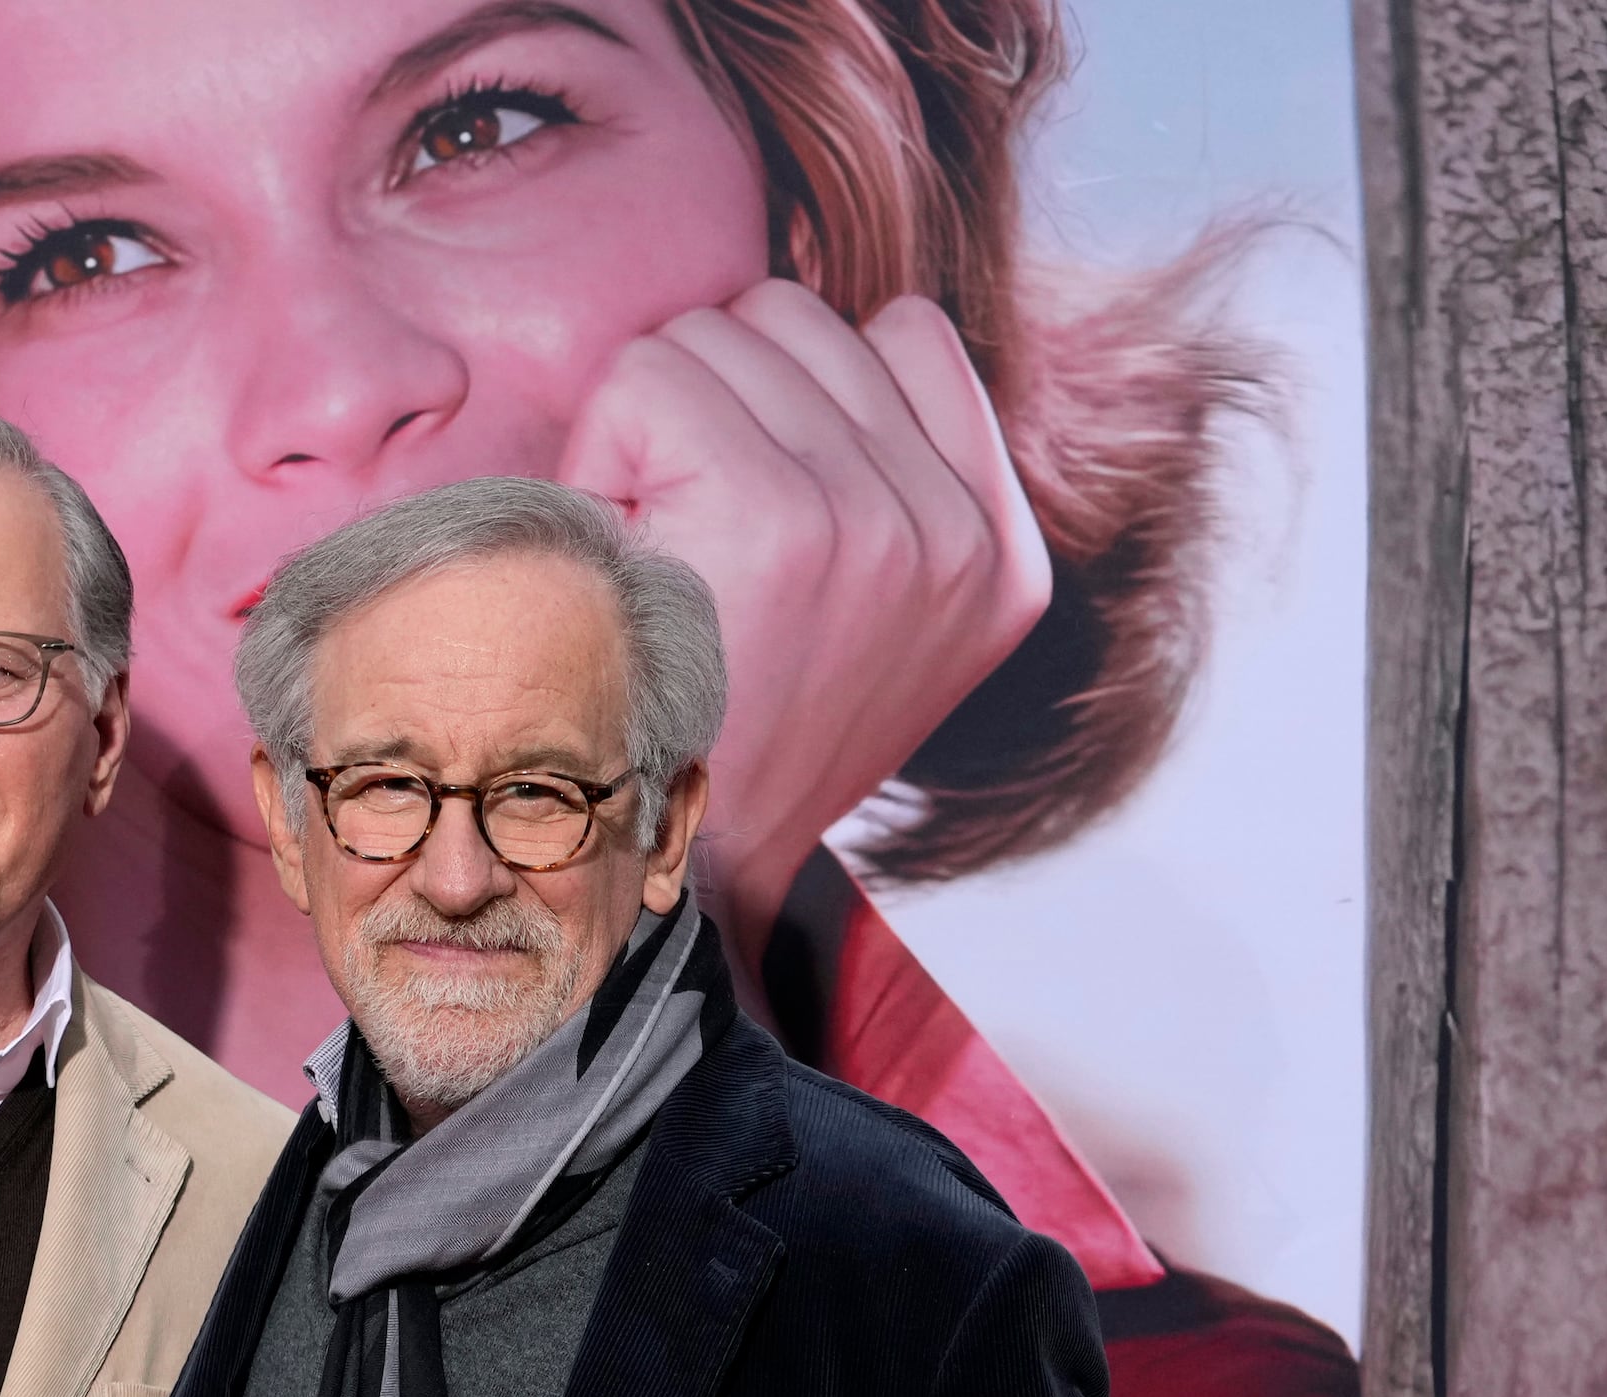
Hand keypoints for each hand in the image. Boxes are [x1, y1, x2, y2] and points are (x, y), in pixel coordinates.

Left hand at [562, 282, 1051, 943]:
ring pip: (721, 330)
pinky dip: (604, 443)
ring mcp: (882, 521)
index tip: (760, 511)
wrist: (669, 869)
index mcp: (1003, 555)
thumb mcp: (867, 620)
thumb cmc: (730, 731)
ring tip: (661, 547)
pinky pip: (655, 375)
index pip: (908, 334)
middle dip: (716, 401)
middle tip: (690, 539)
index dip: (796, 393)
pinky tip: (624, 547)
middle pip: (798, 318)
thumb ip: (886, 479)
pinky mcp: (783, 518)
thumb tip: (821, 332)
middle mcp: (960, 532)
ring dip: (656, 422)